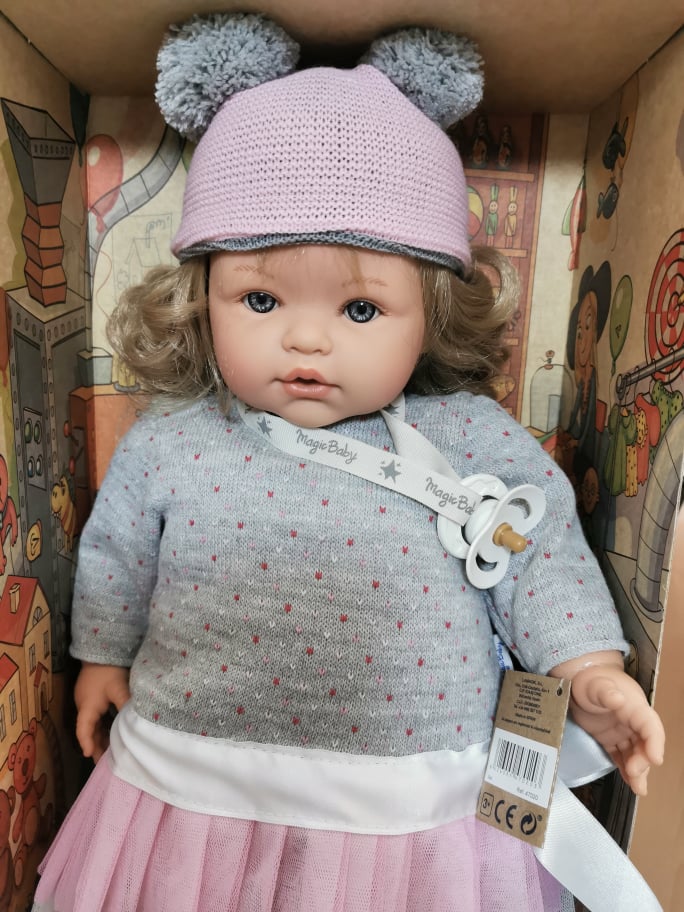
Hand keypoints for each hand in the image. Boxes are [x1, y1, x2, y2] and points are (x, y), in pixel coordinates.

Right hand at [74, 662, 130, 762]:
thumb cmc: (109, 669)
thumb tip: (134, 721)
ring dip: (99, 737)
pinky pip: (95, 717)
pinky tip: (111, 733)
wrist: (102, 649)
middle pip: (88, 730)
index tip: (90, 756)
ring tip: (109, 752)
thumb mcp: (118, 688)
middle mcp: (84, 706)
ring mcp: (87, 701)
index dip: (87, 743)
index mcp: (87, 706)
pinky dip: (101, 727)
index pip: (83, 729)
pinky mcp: (93, 696)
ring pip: (92, 724)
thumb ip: (125, 704)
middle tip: (103, 762)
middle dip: (95, 745)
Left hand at [566, 664, 664, 795]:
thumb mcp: (596, 683)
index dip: (655, 742)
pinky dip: (625, 769)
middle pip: (645, 744)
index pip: (650, 725)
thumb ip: (606, 692)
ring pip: (634, 753)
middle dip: (643, 760)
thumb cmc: (591, 679)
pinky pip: (620, 756)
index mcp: (634, 706)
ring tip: (638, 789)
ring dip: (638, 771)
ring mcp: (622, 732)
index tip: (656, 758)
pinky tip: (629, 781)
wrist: (579, 680)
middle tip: (635, 773)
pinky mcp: (610, 739)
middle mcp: (632, 721)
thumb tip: (618, 700)